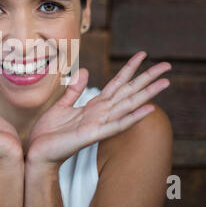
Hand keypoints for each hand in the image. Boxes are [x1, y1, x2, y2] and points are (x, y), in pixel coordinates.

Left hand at [25, 51, 170, 168]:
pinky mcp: (92, 135)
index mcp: (94, 106)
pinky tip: (148, 109)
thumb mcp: (62, 105)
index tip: (143, 54)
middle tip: (167, 65)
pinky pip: (116, 125)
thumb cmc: (49, 132)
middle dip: (147, 78)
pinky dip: (132, 117)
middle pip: (128, 91)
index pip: (117, 83)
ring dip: (147, 94)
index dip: (129, 68)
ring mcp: (99, 124)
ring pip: (127, 105)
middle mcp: (101, 113)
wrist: (37, 152)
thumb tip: (86, 71)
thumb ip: (75, 89)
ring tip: (165, 82)